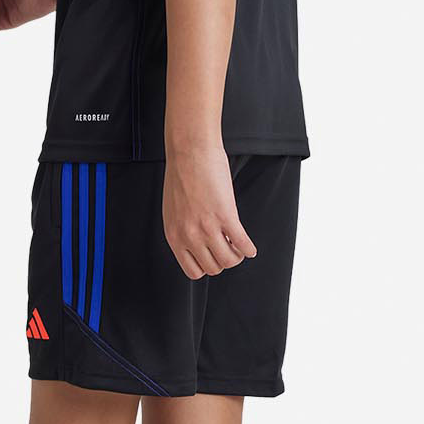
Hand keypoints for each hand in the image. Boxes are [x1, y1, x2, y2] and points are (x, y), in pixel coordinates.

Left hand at [161, 147, 255, 279]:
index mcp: (174, 236)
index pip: (193, 271)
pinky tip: (250, 246)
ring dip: (237, 255)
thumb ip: (183, 231)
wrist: (190, 153)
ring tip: (238, 244)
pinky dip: (249, 249)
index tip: (213, 255)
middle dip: (223, 259)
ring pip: (229, 260)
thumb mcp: (173, 211)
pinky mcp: (225, 216)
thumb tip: (198, 246)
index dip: (207, 265)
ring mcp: (207, 227)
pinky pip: (243, 244)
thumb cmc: (181, 177)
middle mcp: (189, 236)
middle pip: (214, 268)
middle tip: (228, 246)